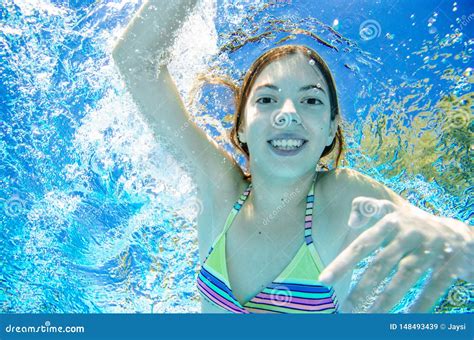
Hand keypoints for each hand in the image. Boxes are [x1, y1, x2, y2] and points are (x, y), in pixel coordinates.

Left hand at [318, 196, 472, 312]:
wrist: (460, 232)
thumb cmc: (414, 224)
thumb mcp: (392, 210)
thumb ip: (367, 208)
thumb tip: (351, 220)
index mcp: (392, 221)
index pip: (363, 243)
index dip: (343, 262)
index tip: (324, 281)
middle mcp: (410, 232)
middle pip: (382, 263)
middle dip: (362, 288)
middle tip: (345, 310)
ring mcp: (431, 247)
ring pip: (405, 277)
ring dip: (386, 300)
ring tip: (368, 318)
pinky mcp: (450, 263)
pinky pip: (433, 287)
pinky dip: (421, 305)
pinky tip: (406, 319)